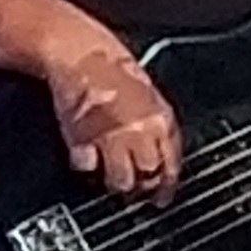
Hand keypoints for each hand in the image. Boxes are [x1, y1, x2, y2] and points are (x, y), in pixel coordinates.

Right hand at [37, 12, 182, 199]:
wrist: (79, 53)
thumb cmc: (112, 68)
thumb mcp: (150, 95)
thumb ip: (158, 126)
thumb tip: (161, 153)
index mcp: (160, 121)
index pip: (171, 166)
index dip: (167, 186)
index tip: (161, 197)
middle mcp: (138, 133)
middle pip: (148, 177)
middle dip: (142, 186)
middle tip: (134, 190)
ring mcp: (110, 138)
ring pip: (122, 180)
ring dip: (116, 183)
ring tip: (109, 177)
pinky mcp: (81, 138)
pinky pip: (86, 166)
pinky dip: (85, 165)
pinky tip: (86, 157)